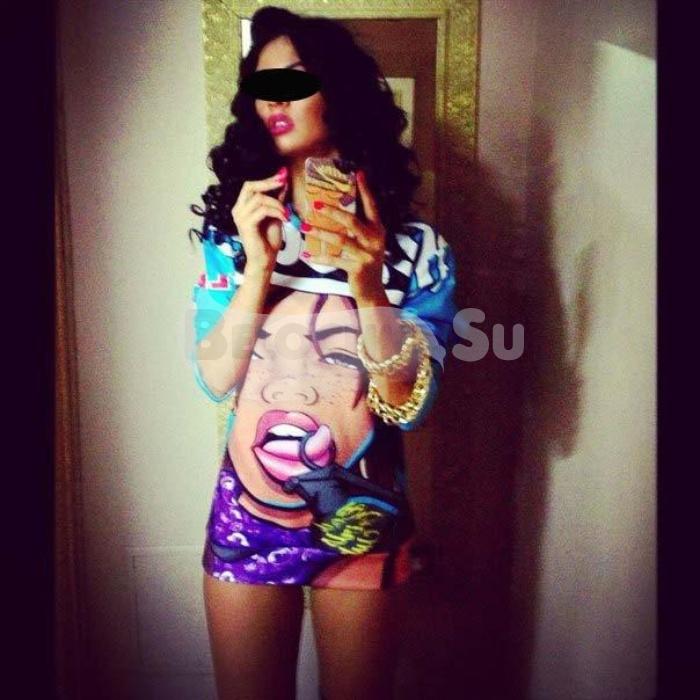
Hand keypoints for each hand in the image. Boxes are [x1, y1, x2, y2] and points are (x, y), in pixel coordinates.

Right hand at [231, 167, 288, 271]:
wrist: (265, 260)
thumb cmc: (268, 240)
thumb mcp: (275, 214)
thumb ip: (277, 199)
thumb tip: (283, 181)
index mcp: (243, 207)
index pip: (250, 186)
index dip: (266, 180)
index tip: (282, 176)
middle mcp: (238, 210)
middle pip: (250, 186)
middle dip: (268, 183)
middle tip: (283, 182)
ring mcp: (240, 218)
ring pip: (259, 198)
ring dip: (277, 203)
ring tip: (286, 213)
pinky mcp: (246, 225)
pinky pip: (262, 210)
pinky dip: (276, 211)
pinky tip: (284, 218)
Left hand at [301, 170, 386, 302]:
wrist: (372, 291)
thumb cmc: (364, 262)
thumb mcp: (366, 242)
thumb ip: (358, 227)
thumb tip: (340, 208)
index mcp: (378, 230)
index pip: (371, 206)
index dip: (365, 190)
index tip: (358, 173)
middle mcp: (375, 240)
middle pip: (352, 221)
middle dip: (333, 211)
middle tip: (315, 203)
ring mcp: (367, 255)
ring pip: (340, 240)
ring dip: (320, 233)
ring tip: (304, 227)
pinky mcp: (357, 269)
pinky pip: (335, 260)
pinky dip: (320, 258)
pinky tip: (307, 256)